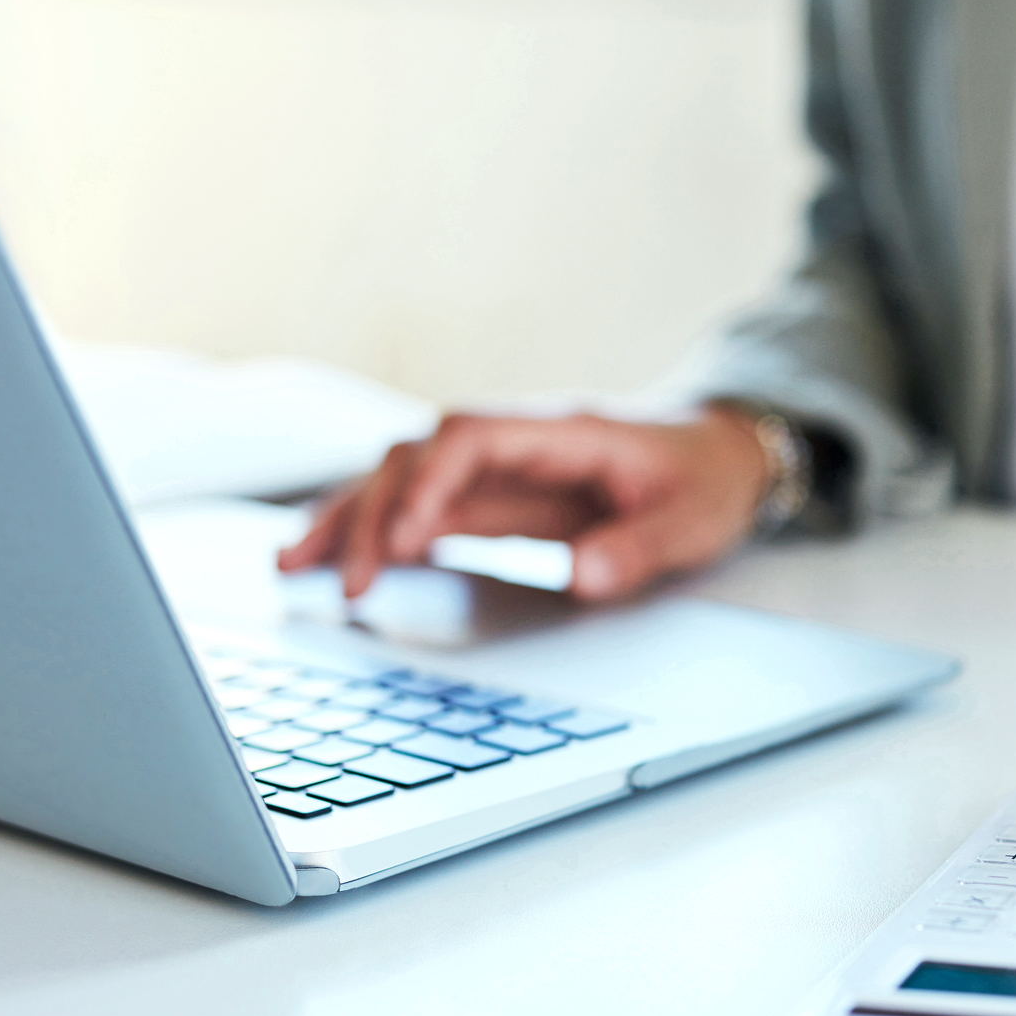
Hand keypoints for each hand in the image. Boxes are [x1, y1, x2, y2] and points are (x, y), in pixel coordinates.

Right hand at [277, 403, 770, 600]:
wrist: (722, 454)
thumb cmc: (706, 480)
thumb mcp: (691, 521)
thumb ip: (638, 548)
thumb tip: (583, 575)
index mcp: (563, 433)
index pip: (472, 438)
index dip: (431, 480)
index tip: (408, 537)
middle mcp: (518, 442)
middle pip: (419, 456)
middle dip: (374, 513)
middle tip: (348, 583)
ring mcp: (501, 468)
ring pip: (403, 478)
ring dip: (350, 517)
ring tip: (293, 565)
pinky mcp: (495, 498)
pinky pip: (421, 508)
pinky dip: (374, 532)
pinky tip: (332, 561)